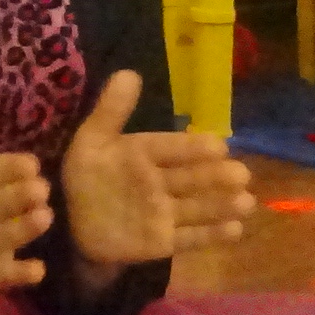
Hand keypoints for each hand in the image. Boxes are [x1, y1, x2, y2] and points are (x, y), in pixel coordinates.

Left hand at [61, 70, 252, 265]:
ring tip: (246, 202)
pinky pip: (189, 238)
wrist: (68, 223)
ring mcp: (164, 213)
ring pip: (198, 208)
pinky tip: (235, 230)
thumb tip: (129, 72)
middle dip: (218, 177)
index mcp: (146, 154)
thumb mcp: (92, 141)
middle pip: (193, 179)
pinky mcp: (162, 242)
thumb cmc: (85, 177)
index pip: (173, 149)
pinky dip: (212, 235)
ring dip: (223, 205)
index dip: (194, 148)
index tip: (219, 146)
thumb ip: (111, 111)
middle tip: (242, 174)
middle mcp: (162, 182)